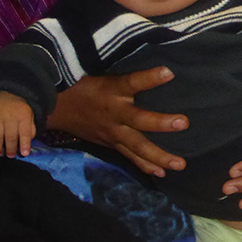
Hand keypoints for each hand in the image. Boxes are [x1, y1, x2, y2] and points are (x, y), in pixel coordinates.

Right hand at [0, 92, 35, 157]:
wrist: (6, 93)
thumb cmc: (19, 109)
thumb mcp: (29, 116)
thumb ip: (30, 129)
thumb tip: (27, 144)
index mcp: (23, 115)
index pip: (25, 132)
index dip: (25, 144)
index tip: (24, 154)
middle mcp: (10, 116)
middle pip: (10, 136)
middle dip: (10, 149)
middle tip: (10, 156)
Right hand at [47, 68, 186, 176]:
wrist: (58, 109)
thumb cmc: (86, 87)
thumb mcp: (103, 75)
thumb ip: (128, 77)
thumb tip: (161, 67)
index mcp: (112, 91)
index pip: (132, 82)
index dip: (149, 78)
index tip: (169, 72)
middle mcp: (114, 113)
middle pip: (138, 120)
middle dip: (161, 123)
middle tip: (183, 123)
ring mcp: (113, 132)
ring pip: (137, 146)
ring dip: (159, 156)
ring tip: (180, 164)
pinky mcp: (111, 144)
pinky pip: (130, 157)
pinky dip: (146, 166)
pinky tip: (162, 173)